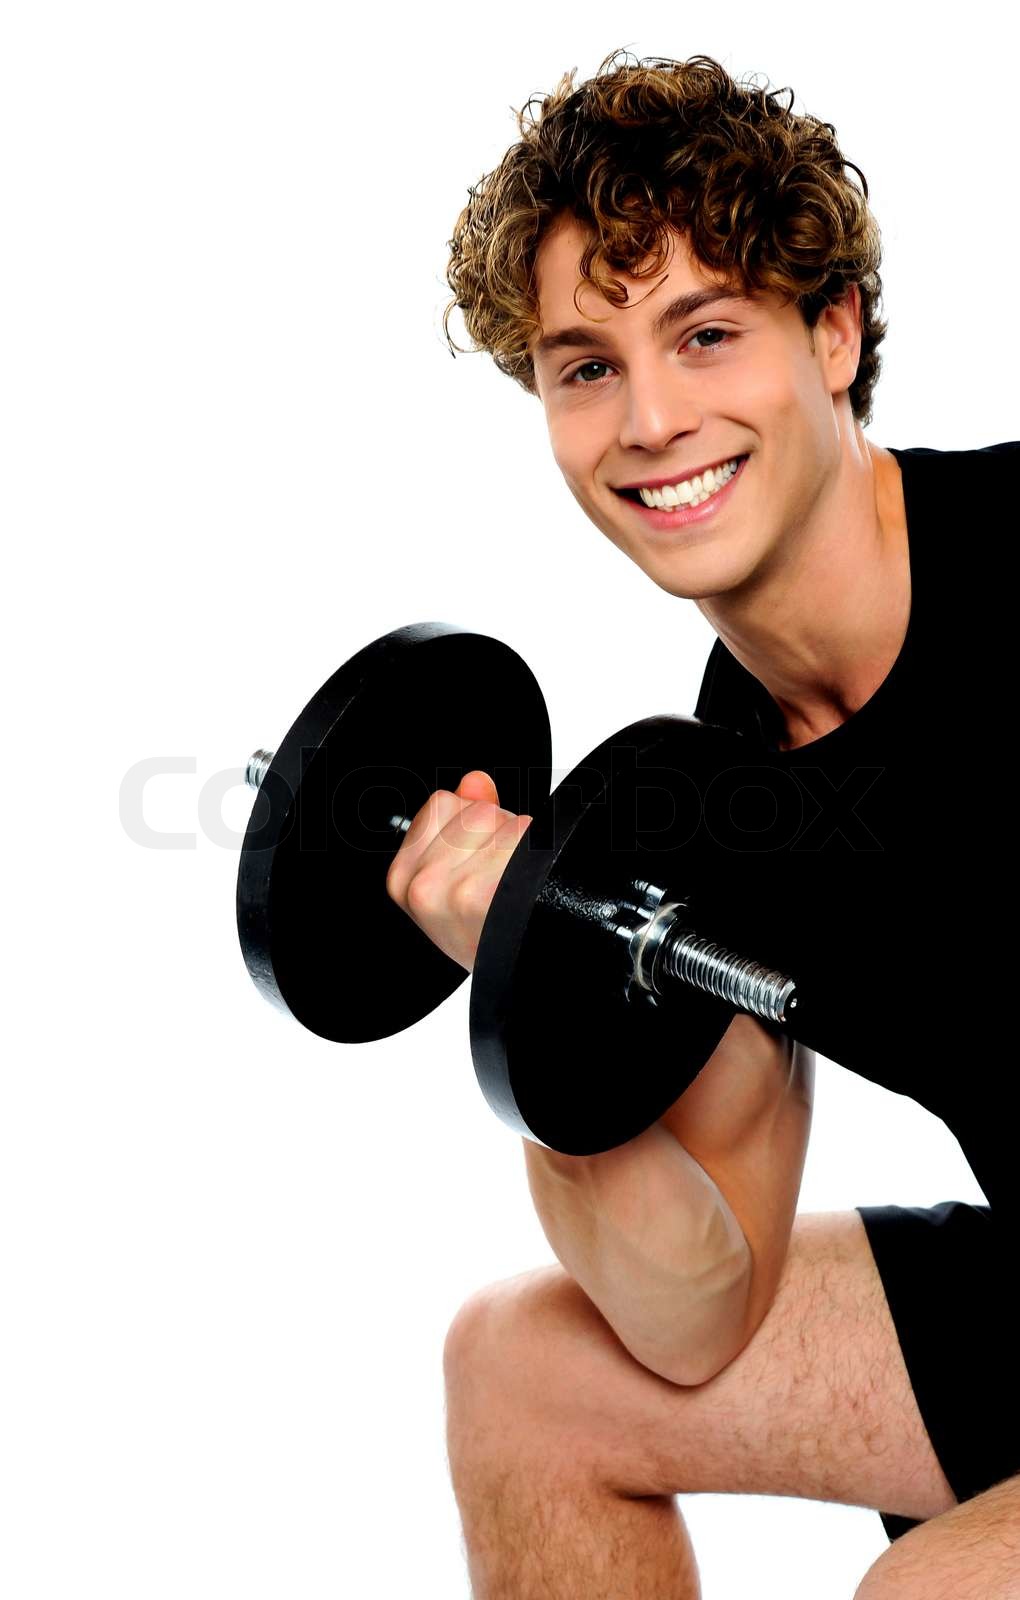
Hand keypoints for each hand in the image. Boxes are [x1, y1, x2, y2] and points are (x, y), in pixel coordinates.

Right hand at [385, 770, 532, 971]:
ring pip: (506, 823)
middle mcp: (424, 884)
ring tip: (517, 888)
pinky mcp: (490, 891)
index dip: (470, 825)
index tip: (476, 860)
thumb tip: (476, 782)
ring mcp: (456, 888)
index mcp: (403, 879)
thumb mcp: (455, 884)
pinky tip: (533, 889)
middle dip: (498, 835)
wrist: (524, 976)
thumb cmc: (488, 938)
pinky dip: (543, 855)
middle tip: (501, 882)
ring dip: (523, 848)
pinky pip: (529, 838)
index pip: (443, 804)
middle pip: (478, 811)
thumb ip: (460, 821)